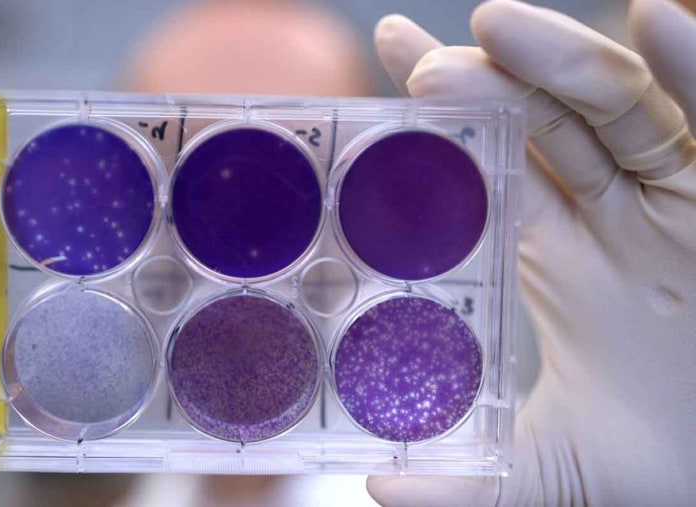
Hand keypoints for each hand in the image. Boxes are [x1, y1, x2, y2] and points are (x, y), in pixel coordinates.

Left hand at [369, 0, 695, 504]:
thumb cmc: (666, 461)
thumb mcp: (556, 471)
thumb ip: (470, 482)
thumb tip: (381, 491)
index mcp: (561, 254)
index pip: (492, 166)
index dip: (446, 114)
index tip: (389, 60)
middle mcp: (617, 213)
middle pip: (545, 124)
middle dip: (490, 81)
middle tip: (423, 62)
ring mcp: (682, 200)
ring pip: (621, 111)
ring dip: (568, 62)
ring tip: (499, 24)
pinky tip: (665, 21)